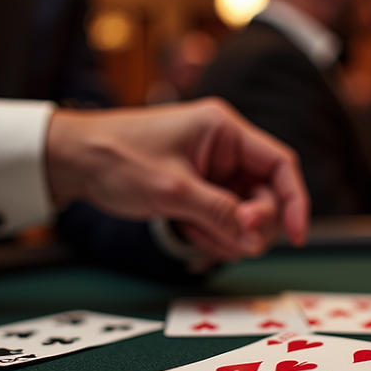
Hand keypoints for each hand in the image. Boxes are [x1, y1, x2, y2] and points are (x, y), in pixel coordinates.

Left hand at [44, 98, 309, 258]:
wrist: (71, 160)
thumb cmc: (117, 158)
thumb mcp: (172, 190)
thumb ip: (219, 214)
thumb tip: (255, 239)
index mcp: (224, 130)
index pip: (281, 164)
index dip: (295, 201)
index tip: (298, 236)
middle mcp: (224, 147)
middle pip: (266, 193)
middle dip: (254, 223)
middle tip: (232, 240)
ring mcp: (211, 169)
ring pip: (245, 211)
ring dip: (230, 232)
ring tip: (196, 236)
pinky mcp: (198, 188)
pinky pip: (223, 217)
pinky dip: (214, 233)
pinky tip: (191, 236)